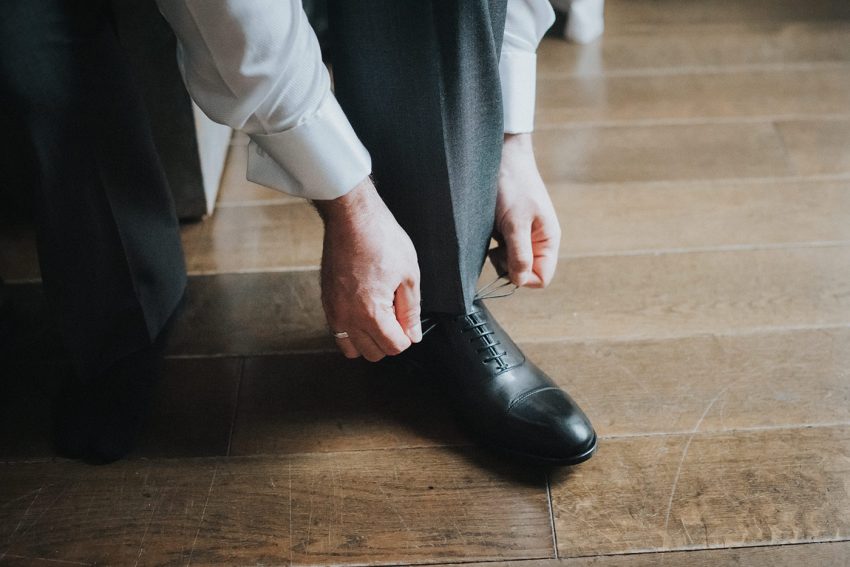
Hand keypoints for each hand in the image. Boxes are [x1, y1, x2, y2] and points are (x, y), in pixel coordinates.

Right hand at [314, 177, 421, 361]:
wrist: (351, 218)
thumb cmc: (380, 238)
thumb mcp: (408, 275)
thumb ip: (411, 311)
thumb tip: (413, 334)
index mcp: (371, 312)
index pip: (394, 347)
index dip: (407, 336)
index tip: (408, 320)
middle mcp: (347, 317)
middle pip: (373, 353)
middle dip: (389, 340)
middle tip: (396, 315)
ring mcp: (333, 311)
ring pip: (352, 348)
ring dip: (369, 340)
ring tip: (380, 316)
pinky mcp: (326, 302)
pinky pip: (338, 332)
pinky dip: (353, 330)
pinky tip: (364, 309)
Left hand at [490, 133, 560, 287]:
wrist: (501, 154)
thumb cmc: (512, 185)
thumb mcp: (514, 222)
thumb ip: (519, 254)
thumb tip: (521, 281)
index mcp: (548, 240)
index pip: (541, 278)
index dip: (523, 278)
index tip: (505, 260)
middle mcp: (538, 240)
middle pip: (525, 273)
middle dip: (508, 266)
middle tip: (496, 246)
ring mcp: (524, 235)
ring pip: (512, 262)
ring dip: (499, 255)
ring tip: (493, 235)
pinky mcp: (509, 228)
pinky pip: (503, 250)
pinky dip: (494, 246)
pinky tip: (489, 230)